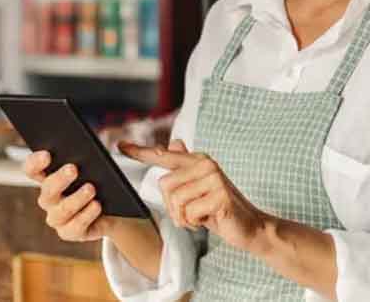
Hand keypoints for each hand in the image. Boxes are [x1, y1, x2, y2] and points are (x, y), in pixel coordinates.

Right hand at [22, 150, 112, 241]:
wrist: (119, 209)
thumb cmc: (105, 182)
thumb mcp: (103, 165)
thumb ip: (106, 156)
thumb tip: (121, 144)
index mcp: (50, 177)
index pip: (33, 169)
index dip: (35, 162)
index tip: (48, 154)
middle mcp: (49, 199)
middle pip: (46, 191)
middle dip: (59, 180)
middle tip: (73, 169)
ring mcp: (58, 218)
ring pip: (59, 211)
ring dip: (75, 199)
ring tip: (91, 188)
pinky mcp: (71, 232)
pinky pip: (74, 228)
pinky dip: (86, 216)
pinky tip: (97, 206)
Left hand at [119, 140, 272, 254]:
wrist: (249, 226)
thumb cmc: (220, 209)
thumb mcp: (199, 189)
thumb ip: (185, 168)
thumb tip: (174, 142)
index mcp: (198, 160)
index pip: (163, 155)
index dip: (140, 152)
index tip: (119, 145)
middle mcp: (206, 164)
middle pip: (164, 185)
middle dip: (173, 207)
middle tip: (192, 213)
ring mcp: (214, 179)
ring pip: (175, 201)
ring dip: (184, 217)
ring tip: (201, 216)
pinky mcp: (219, 196)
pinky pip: (189, 213)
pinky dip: (195, 223)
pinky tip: (210, 220)